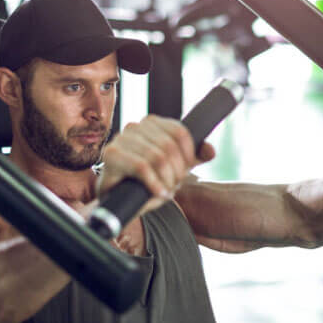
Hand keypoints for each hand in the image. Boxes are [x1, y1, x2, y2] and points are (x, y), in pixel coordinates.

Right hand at [96, 115, 215, 213]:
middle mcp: (135, 126)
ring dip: (166, 180)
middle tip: (175, 186)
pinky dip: (154, 183)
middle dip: (177, 171)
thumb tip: (211, 150)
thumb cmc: (147, 181)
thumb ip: (194, 157)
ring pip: (157, 157)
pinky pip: (141, 167)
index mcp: (151, 123)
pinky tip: (157, 193)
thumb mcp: (175, 168)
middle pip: (169, 146)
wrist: (119, 200)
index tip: (186, 171)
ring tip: (166, 191)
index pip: (180, 132)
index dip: (188, 154)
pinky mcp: (111, 155)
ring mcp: (121, 139)